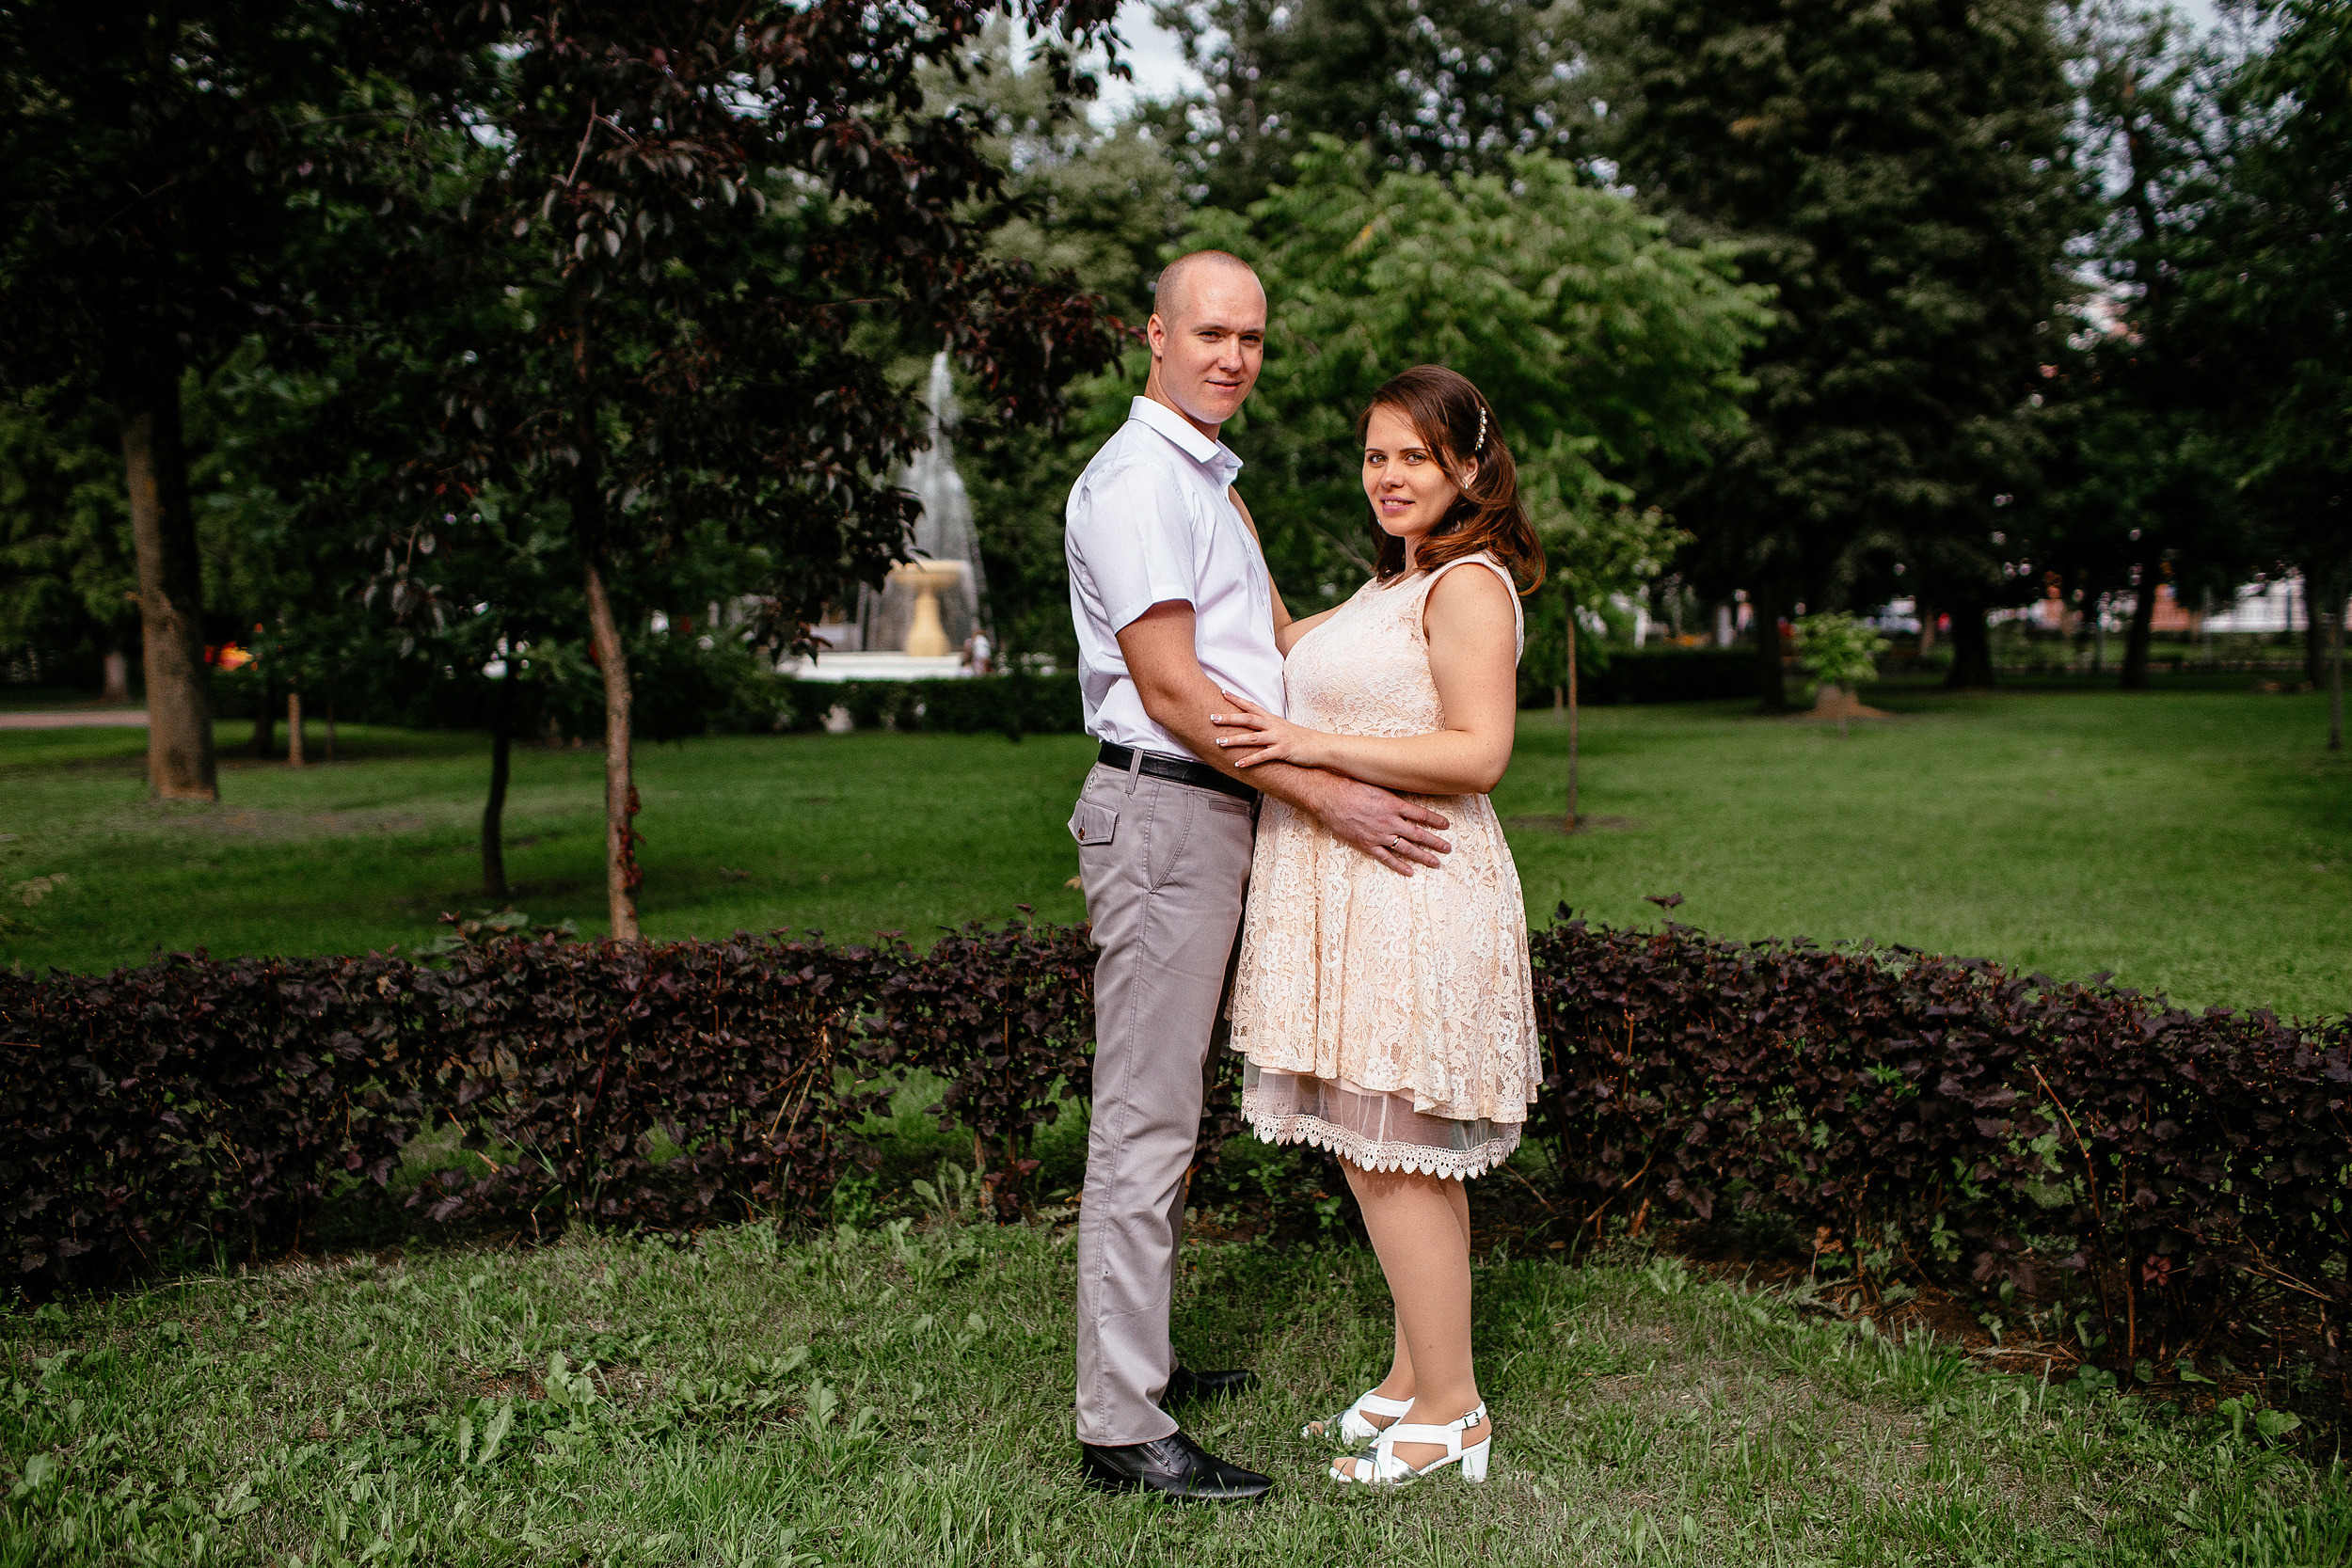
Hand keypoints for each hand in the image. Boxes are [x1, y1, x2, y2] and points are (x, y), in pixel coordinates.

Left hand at [1209, 690, 1323, 768]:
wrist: (1321, 746)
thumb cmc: (1302, 738)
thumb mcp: (1283, 728)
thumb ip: (1268, 726)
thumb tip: (1254, 727)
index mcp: (1272, 719)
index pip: (1252, 706)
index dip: (1237, 699)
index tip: (1222, 692)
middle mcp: (1274, 726)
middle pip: (1248, 719)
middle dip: (1229, 718)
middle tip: (1212, 717)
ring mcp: (1278, 738)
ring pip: (1252, 738)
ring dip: (1234, 740)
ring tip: (1218, 742)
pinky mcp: (1284, 751)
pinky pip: (1263, 756)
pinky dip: (1250, 760)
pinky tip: (1238, 764)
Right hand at [1304, 773, 1451, 876]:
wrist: (1329, 796)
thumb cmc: (1351, 786)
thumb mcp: (1377, 784)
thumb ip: (1392, 794)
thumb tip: (1405, 795)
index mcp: (1394, 804)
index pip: (1421, 814)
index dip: (1435, 821)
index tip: (1446, 825)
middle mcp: (1390, 821)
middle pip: (1418, 834)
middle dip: (1435, 842)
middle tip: (1448, 848)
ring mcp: (1379, 834)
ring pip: (1406, 848)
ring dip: (1423, 856)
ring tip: (1436, 862)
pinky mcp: (1367, 844)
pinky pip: (1386, 858)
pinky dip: (1399, 865)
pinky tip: (1410, 872)